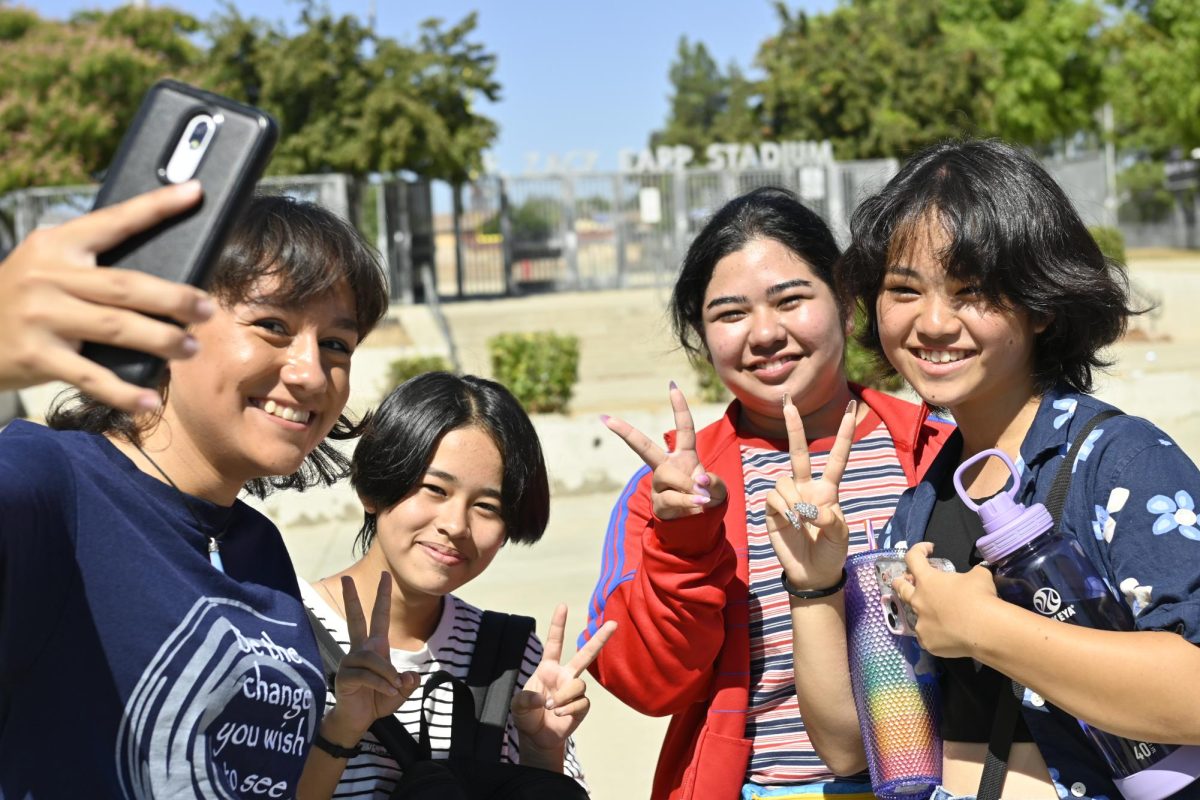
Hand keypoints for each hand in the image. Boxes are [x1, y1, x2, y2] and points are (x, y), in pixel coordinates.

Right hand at [0, 182, 214, 411]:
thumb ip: (93, 265)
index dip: (156, 206)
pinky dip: (125, 391)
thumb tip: (167, 279)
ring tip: (191, 348)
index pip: (115, 221)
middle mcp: (47, 276)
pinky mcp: (37, 355)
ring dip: (162, 340)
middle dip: (174, 298)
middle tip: (206, 309)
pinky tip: (149, 399)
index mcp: (56, 244)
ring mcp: (41, 316)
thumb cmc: (25, 298)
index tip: (194, 192)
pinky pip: (92, 377)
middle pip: (126, 286)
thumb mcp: (48, 266)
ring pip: (118, 328)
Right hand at [323, 573, 418, 742]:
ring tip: (394, 687)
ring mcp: (350, 662)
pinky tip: (389, 692)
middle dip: (352, 598)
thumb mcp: (400, 691)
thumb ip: (409, 683)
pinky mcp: (345, 676)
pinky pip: (367, 675)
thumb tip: (409, 676)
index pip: (379, 617)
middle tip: (346, 577)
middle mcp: (360, 650)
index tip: (385, 576)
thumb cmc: (376, 702)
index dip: (382, 597)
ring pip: (372, 658)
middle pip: (356, 619)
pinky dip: (382, 684)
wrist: (357, 721)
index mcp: (375, 648)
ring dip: (388, 674)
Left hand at [511, 605, 616, 757]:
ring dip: (564, 697)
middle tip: (614, 623)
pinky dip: (569, 709)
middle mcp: (564, 675)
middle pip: (585, 654)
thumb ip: (525, 698)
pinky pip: (581, 702)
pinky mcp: (582, 706)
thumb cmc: (527, 716)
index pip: (554, 642)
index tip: (563, 605)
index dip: (558, 624)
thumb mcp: (517, 705)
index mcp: (548, 668)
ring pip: (579, 685)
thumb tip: (545, 698)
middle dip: (600, 638)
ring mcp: (574, 690)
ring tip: (552, 707)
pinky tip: (560, 714)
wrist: (537, 737)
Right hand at [603, 382, 726, 519]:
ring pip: (668, 476)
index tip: (672, 385)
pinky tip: (697, 506)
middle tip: (607, 419)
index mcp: (684, 455)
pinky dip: (689, 503)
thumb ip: (712, 481)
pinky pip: (672, 498)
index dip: (679, 407)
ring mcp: (659, 484)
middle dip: (626, 433)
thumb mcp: (717, 488)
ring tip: (701, 499)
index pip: (683, 428)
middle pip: (644, 448)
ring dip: (688, 487)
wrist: (698, 523)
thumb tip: (697, 481)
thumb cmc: (706, 496)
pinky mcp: (658, 502)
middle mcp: (667, 466)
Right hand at [764, 397, 856, 591]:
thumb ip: (831, 520)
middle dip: (793, 426)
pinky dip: (784, 508)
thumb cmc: (831, 552)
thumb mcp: (842, 536)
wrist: (812, 574)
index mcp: (828, 490)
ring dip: (794, 500)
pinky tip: (790, 522)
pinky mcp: (772, 509)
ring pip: (784, 480)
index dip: (844, 434)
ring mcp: (788, 497)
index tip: (853, 408)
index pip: (837, 458)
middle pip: (799, 452)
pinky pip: (774, 497)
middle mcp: (806, 488)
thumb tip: (811, 508)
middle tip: (788, 401)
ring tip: (801, 520)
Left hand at [892, 542, 1000, 658]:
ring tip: (939, 615)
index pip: (913, 558)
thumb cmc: (980, 597)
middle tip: (908, 581)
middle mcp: (918, 600)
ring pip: (915, 615)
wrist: (985, 630)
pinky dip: (935, 633)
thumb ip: (970, 574)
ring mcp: (920, 623)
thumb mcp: (979, 576)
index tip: (929, 549)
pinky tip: (947, 635)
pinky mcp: (926, 642)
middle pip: (900, 587)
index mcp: (928, 580)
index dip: (919, 549)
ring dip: (924, 611)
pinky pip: (927, 636)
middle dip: (902, 581)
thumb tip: (975, 575)